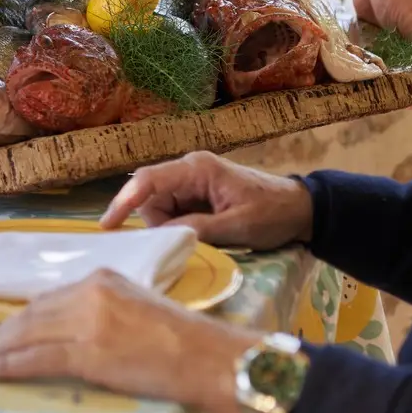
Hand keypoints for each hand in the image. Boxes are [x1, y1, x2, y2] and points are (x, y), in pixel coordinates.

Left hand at [0, 270, 253, 412]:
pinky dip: (8, 367)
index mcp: (102, 278)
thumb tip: (74, 333)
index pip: (48, 299)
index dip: (20, 319)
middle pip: (31, 315)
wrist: (212, 358)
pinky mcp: (88, 351)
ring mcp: (87, 322)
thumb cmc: (188, 342)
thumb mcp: (139, 308)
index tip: (1, 331)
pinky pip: (36, 359)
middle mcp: (89, 293)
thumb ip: (104, 312)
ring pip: (27, 336)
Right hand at [101, 151, 313, 250]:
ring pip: (160, 207)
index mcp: (197, 169)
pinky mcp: (198, 195)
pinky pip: (174, 212)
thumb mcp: (239, 226)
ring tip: (202, 239)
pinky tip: (199, 237)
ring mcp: (193, 183)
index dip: (124, 201)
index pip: (148, 181)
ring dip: (170, 228)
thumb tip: (164, 237)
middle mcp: (190, 170)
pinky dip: (179, 228)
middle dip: (157, 224)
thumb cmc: (274, 213)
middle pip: (150, 197)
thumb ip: (200, 229)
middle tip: (184, 243)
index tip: (108, 226)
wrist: (303, 209)